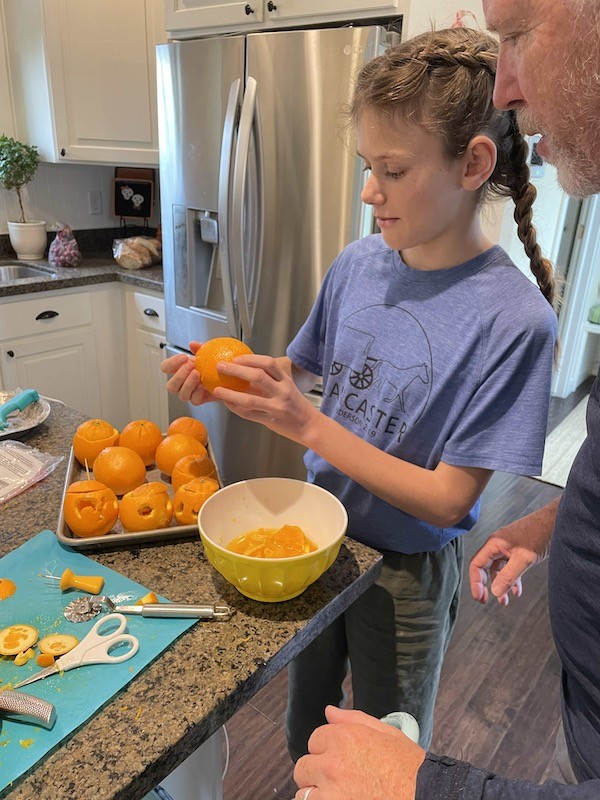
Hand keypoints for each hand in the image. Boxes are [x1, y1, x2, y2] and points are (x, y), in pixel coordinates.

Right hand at [160, 341, 214, 405]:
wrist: (224, 376)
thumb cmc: (210, 364)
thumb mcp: (206, 353)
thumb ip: (199, 348)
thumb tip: (193, 344)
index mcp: (177, 370)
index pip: (165, 367)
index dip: (171, 362)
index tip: (184, 357)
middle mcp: (180, 384)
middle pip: (170, 385)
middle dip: (179, 375)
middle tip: (190, 366)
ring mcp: (188, 393)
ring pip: (181, 394)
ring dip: (188, 384)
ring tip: (197, 374)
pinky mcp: (198, 399)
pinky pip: (194, 400)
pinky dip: (198, 393)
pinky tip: (203, 385)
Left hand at [214, 354, 319, 445]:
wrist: (309, 426)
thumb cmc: (296, 405)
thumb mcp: (288, 387)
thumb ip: (271, 380)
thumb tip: (246, 370)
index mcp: (286, 381)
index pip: (269, 363)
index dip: (251, 359)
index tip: (237, 358)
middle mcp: (282, 392)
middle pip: (257, 376)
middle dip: (236, 370)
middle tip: (221, 367)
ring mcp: (276, 407)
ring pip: (249, 399)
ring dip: (230, 394)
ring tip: (217, 390)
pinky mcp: (270, 420)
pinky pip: (249, 414)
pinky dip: (235, 408)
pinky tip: (227, 403)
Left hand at [293, 706, 424, 799]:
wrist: (425, 795)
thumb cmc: (409, 768)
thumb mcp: (385, 733)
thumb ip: (351, 720)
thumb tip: (329, 712)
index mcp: (343, 738)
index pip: (314, 740)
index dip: (327, 749)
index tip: (339, 759)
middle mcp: (332, 764)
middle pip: (303, 767)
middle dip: (317, 772)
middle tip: (338, 780)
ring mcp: (331, 793)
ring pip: (303, 793)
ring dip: (317, 794)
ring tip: (339, 794)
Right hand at [469, 497, 559, 605]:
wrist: (555, 521)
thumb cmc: (540, 533)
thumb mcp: (524, 558)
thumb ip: (509, 576)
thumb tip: (495, 592)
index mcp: (494, 543)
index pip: (476, 564)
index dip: (476, 582)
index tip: (480, 598)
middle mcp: (497, 545)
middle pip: (484, 567)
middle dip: (485, 585)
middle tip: (485, 601)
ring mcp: (507, 547)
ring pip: (497, 569)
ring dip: (500, 584)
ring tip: (504, 601)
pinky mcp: (517, 550)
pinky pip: (509, 567)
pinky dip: (512, 579)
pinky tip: (517, 590)